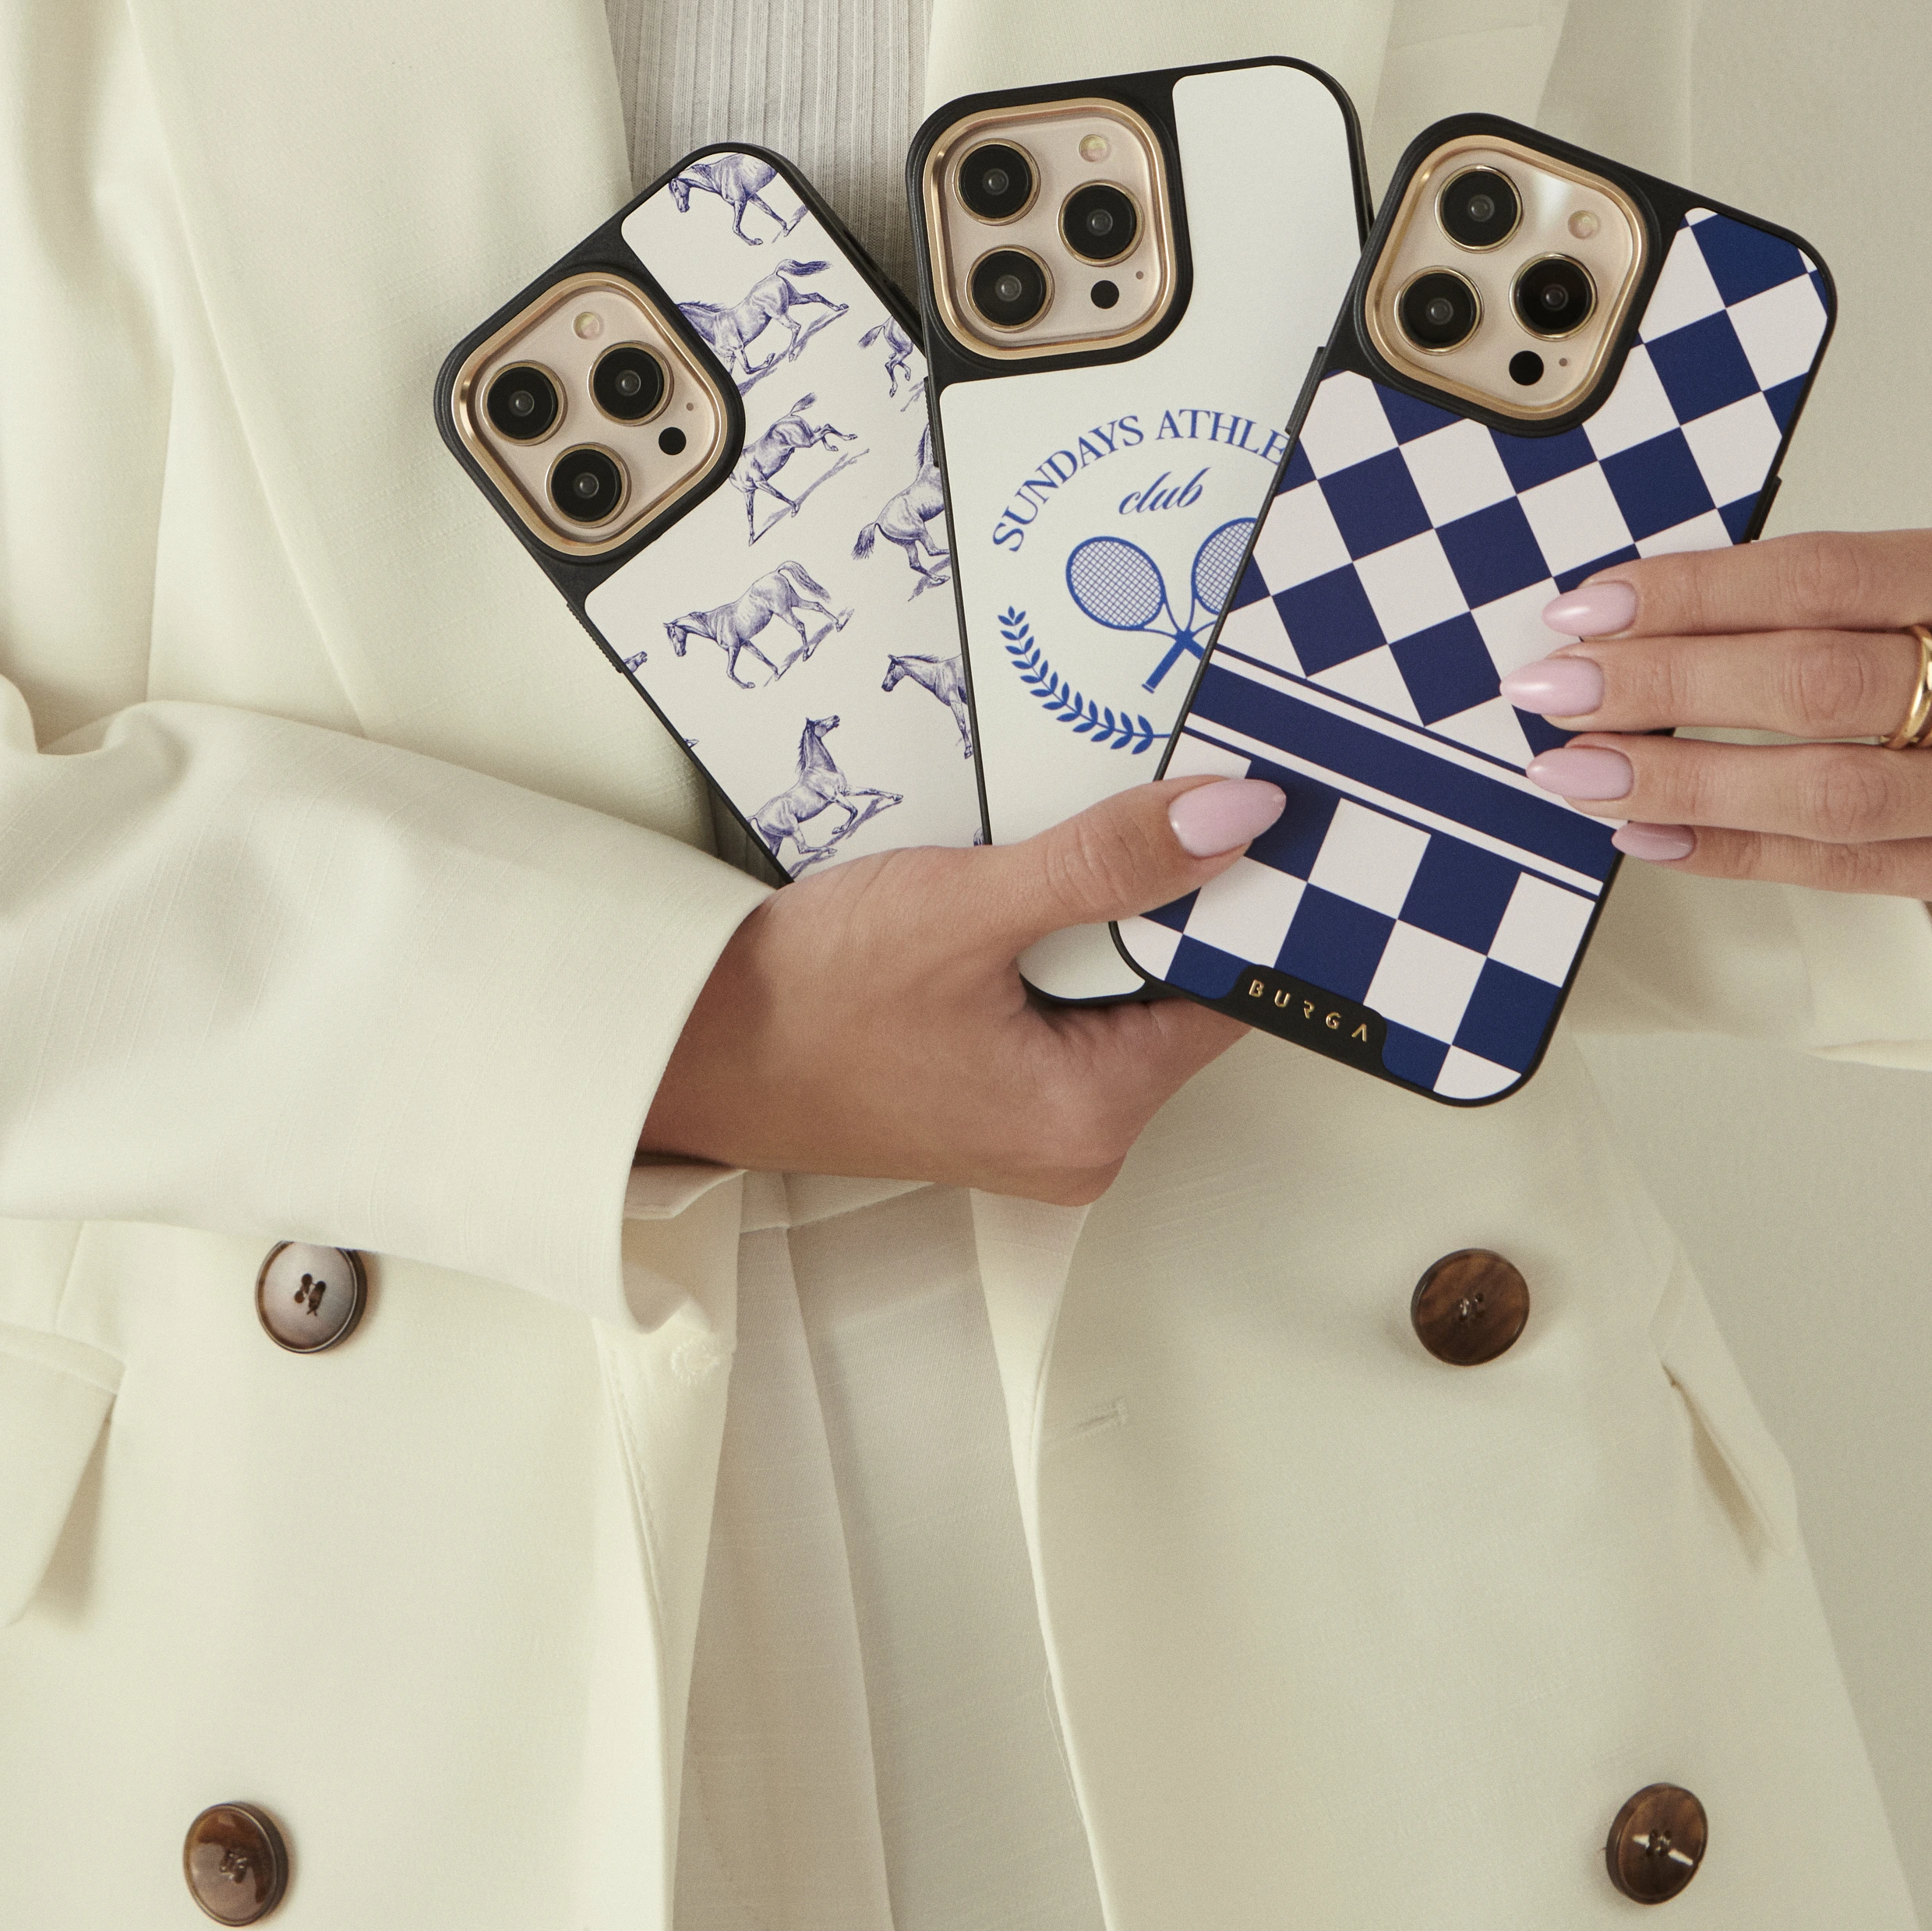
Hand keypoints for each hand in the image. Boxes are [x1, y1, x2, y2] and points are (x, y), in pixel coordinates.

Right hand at [637, 774, 1275, 1198]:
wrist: (683, 1045)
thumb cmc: (803, 998)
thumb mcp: (967, 906)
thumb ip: (1108, 862)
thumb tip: (1236, 820)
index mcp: (1093, 1117)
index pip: (1226, 992)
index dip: (1241, 894)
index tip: (1249, 806)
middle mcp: (1078, 1139)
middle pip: (1173, 989)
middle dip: (1163, 894)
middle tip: (1155, 791)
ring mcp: (1031, 1120)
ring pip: (1113, 987)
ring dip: (1100, 909)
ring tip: (1070, 831)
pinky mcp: (990, 1090)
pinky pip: (1061, 999)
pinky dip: (1052, 937)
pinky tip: (1018, 884)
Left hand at [1499, 515, 1931, 919]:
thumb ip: (1822, 592)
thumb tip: (1633, 618)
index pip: (1825, 575)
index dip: (1693, 594)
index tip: (1588, 612)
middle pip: (1821, 684)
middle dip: (1667, 687)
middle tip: (1560, 691)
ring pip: (1832, 792)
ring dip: (1683, 784)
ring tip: (1583, 772)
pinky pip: (1850, 869)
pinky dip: (1736, 851)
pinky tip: (1654, 833)